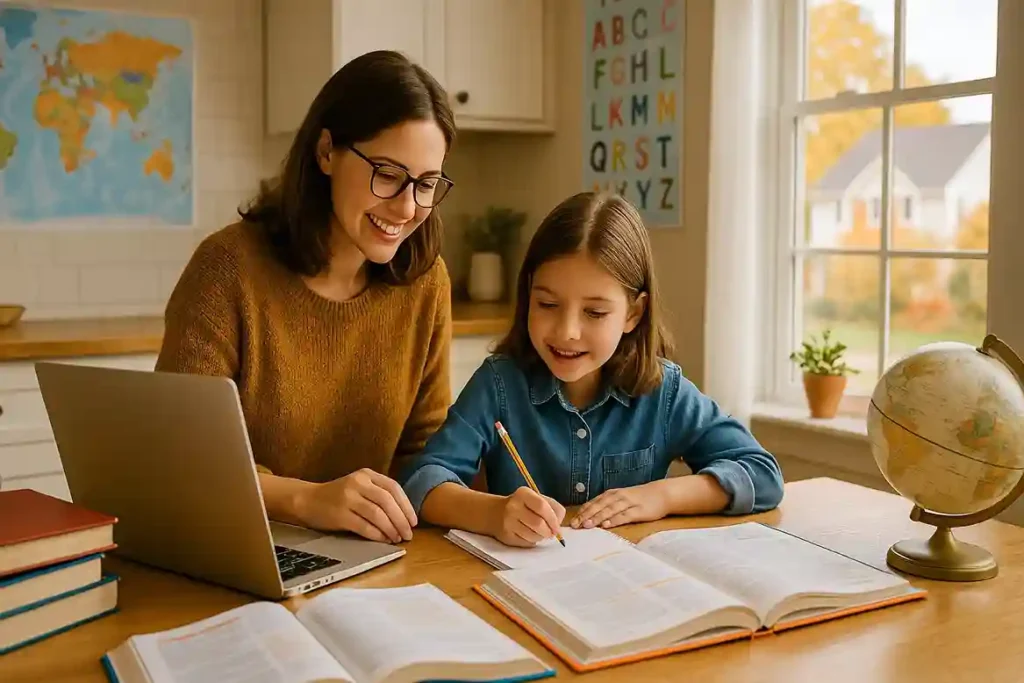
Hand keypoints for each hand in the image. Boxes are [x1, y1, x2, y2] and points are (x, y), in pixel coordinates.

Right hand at [298, 468, 416, 543]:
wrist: (307, 500)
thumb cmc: (338, 497)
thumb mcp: (359, 487)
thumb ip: (379, 494)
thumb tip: (404, 516)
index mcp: (366, 475)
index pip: (393, 488)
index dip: (406, 506)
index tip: (413, 521)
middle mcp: (358, 483)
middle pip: (387, 501)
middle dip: (401, 520)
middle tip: (408, 535)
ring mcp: (348, 498)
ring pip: (377, 514)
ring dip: (391, 529)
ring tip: (397, 539)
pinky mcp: (339, 514)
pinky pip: (364, 526)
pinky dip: (377, 534)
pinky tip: (383, 540)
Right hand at [492, 487, 565, 547]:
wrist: (494, 513)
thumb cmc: (523, 506)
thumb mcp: (537, 499)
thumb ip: (553, 508)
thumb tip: (559, 527)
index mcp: (523, 494)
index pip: (542, 507)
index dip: (553, 519)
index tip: (558, 528)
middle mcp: (513, 507)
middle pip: (538, 523)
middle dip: (548, 531)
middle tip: (551, 533)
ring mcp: (508, 522)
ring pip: (533, 536)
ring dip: (541, 537)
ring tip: (540, 533)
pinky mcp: (506, 536)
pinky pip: (526, 543)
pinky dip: (532, 541)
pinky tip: (529, 535)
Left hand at [570, 480, 670, 529]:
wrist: (662, 494)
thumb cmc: (639, 498)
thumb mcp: (621, 499)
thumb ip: (608, 506)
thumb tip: (590, 516)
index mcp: (612, 494)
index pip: (593, 502)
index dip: (582, 511)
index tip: (572, 521)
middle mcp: (618, 497)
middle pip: (599, 506)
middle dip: (586, 515)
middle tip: (575, 525)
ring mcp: (628, 503)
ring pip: (609, 510)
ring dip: (597, 517)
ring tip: (587, 525)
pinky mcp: (638, 511)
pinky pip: (624, 515)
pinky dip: (614, 520)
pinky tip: (607, 524)